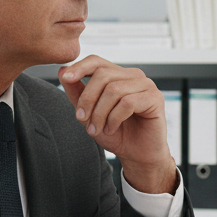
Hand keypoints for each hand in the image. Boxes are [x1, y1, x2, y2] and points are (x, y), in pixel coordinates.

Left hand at [60, 56, 176, 193]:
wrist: (136, 155)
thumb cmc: (116, 134)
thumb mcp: (90, 113)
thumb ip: (77, 92)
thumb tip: (62, 71)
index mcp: (118, 76)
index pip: (97, 61)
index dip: (80, 67)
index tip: (66, 78)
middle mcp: (133, 76)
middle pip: (103, 75)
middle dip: (88, 99)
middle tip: (81, 119)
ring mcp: (146, 85)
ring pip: (114, 90)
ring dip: (100, 113)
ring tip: (97, 129)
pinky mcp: (155, 98)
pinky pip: (128, 103)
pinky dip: (114, 118)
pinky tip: (111, 128)